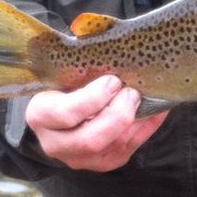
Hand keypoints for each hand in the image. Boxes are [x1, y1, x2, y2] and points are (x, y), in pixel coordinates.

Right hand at [25, 76, 167, 171]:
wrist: (61, 112)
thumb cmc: (64, 84)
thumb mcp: (62, 73)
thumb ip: (79, 62)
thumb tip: (98, 32)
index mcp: (41, 116)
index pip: (65, 114)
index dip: (93, 99)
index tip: (112, 80)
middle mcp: (56, 144)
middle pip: (90, 140)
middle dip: (118, 116)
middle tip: (132, 93)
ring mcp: (79, 159)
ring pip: (112, 149)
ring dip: (134, 123)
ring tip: (145, 99)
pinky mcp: (102, 163)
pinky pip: (128, 150)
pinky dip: (146, 129)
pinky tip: (156, 110)